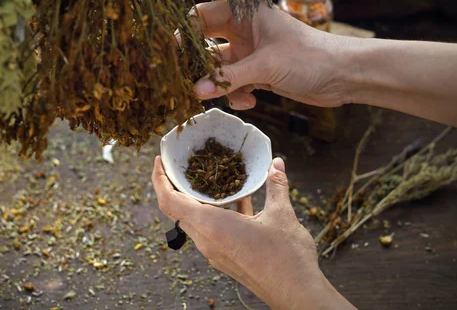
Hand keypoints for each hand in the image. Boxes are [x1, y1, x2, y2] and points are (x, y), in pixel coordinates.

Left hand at [151, 156, 354, 308]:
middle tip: (182, 164)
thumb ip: (276, 186)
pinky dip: (215, 211)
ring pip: (194, 219)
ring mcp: (214, 251)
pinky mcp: (224, 257)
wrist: (297, 295)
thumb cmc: (287, 258)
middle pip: (177, 209)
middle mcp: (206, 240)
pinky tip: (237, 199)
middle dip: (175, 184)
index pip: (170, 201)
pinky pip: (210, 229)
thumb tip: (277, 164)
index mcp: (212, 226)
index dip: (159, 179)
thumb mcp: (281, 215)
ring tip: (212, 177)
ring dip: (199, 198)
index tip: (159, 161)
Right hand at [192, 1, 352, 109]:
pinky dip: (237, 95)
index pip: (203, 15)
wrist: (343, 76)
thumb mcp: (265, 65)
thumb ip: (228, 78)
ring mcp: (250, 54)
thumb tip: (194, 90)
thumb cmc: (309, 57)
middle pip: (206, 44)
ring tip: (223, 97)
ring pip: (219, 69)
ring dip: (220, 85)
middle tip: (185, 79)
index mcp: (245, 13)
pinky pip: (234, 84)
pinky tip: (250, 102)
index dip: (185, 31)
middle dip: (199, 64)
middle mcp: (244, 31)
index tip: (170, 51)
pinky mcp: (257, 74)